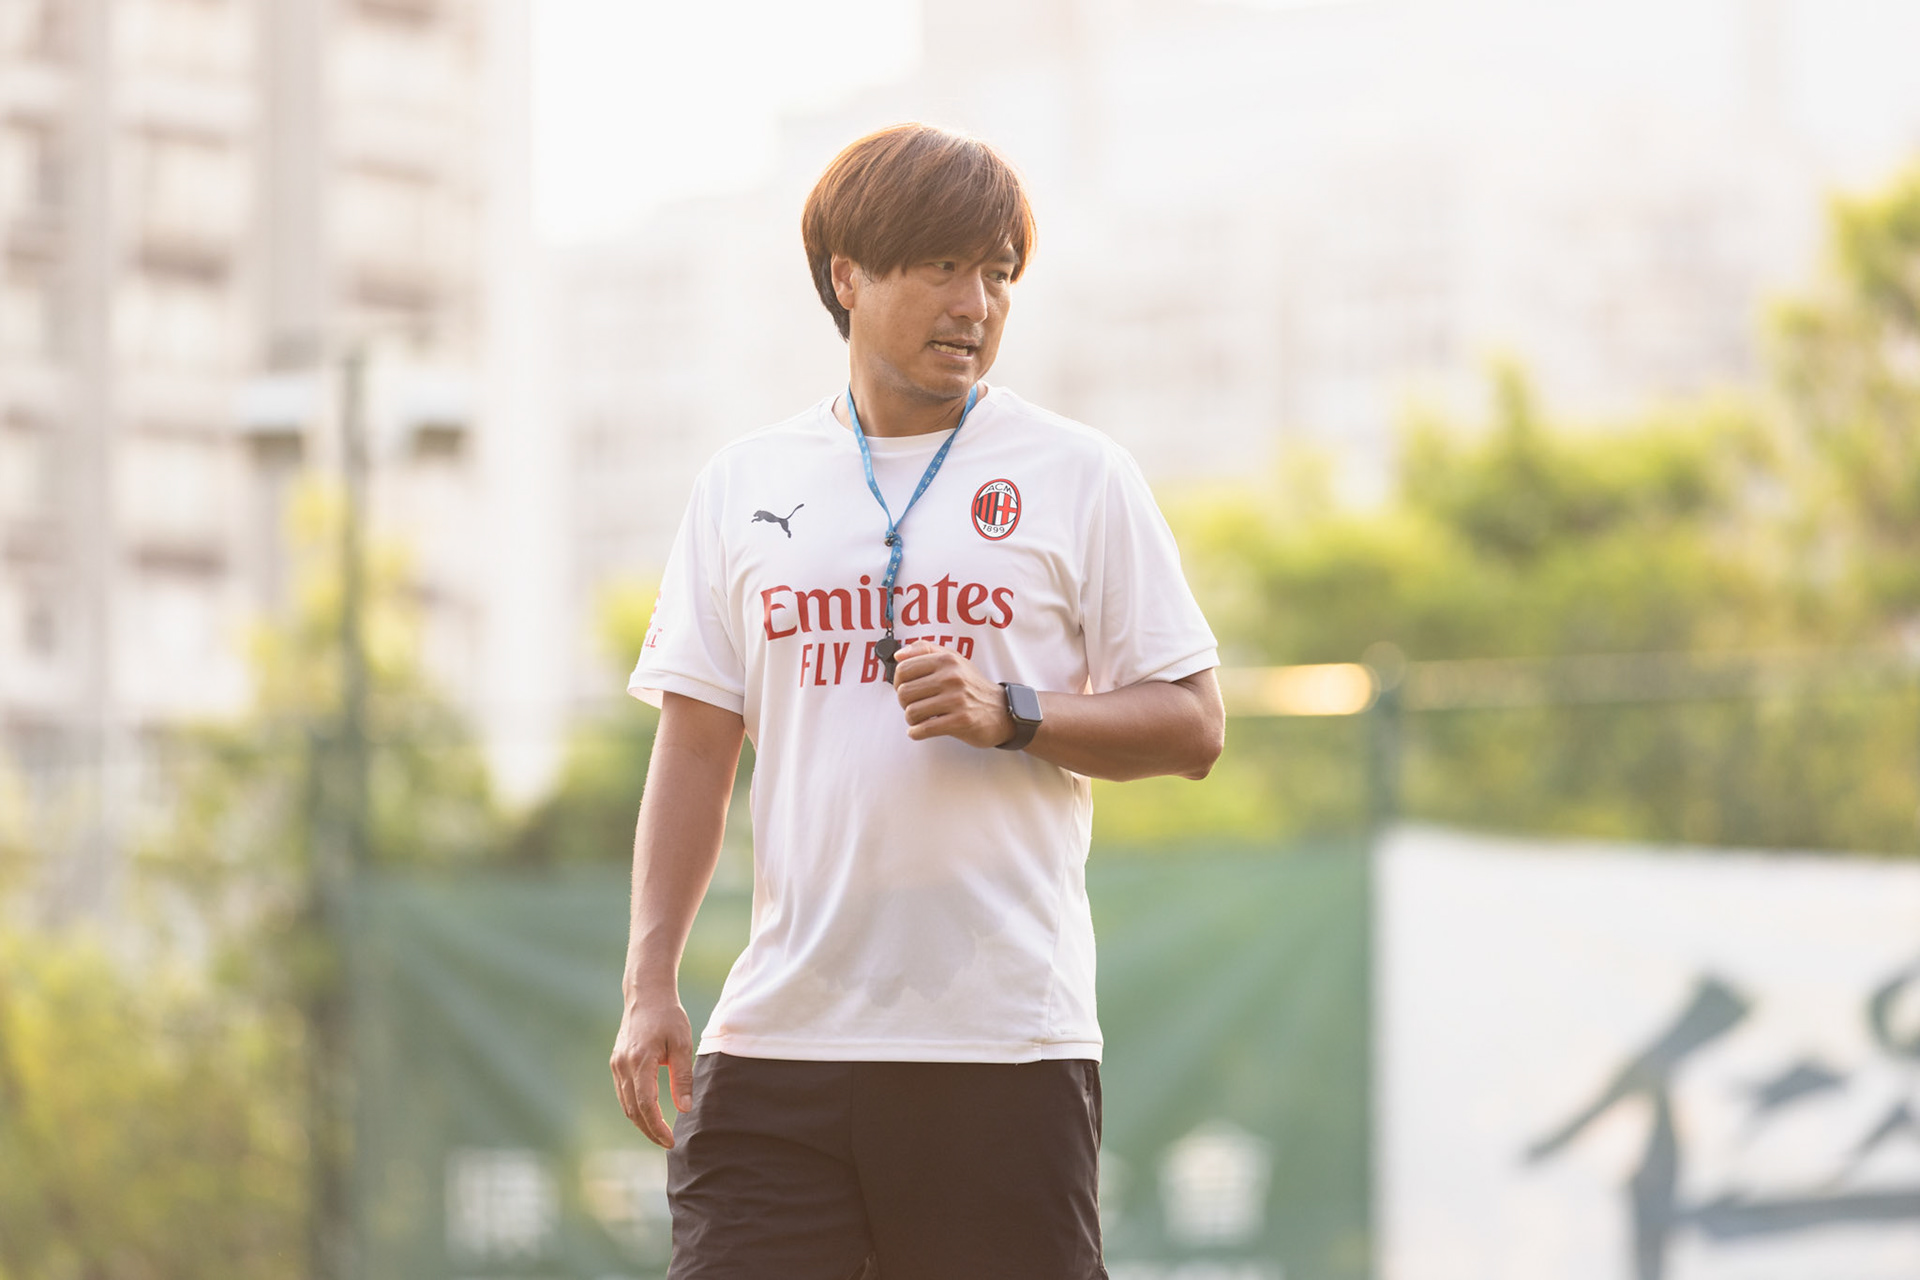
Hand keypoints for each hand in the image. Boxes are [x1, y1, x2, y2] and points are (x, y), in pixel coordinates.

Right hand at [609, 991, 693, 1147]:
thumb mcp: (682, 1044)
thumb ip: (682, 1077)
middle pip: (633, 1110)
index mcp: (641, 1060)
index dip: (657, 1127)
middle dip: (649, 1130)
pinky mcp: (616, 1062)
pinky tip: (649, 1114)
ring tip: (660, 1133)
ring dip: (641, 1122)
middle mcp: (623, 1065)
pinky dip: (634, 1108)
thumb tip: (684, 1109)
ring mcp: (616, 1064)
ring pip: (626, 1104)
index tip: (671, 1141)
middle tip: (667, 1143)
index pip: (646, 1104)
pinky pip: (623, 1093)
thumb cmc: (669, 1017)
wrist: (646, 994)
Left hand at [892, 640, 1015, 747]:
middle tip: (913, 706)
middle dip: (903, 703)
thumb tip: (898, 656)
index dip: (897, 682)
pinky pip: (925, 728)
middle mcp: (952, 677)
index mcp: (947, 660)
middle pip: (904, 692)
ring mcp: (957, 699)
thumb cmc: (973, 687)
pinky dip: (916, 732)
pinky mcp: (961, 720)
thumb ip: (926, 651)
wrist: (1002, 711)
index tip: (904, 689)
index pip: (904, 669)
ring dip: (911, 719)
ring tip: (919, 719)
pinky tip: (919, 731)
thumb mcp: (954, 660)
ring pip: (912, 712)